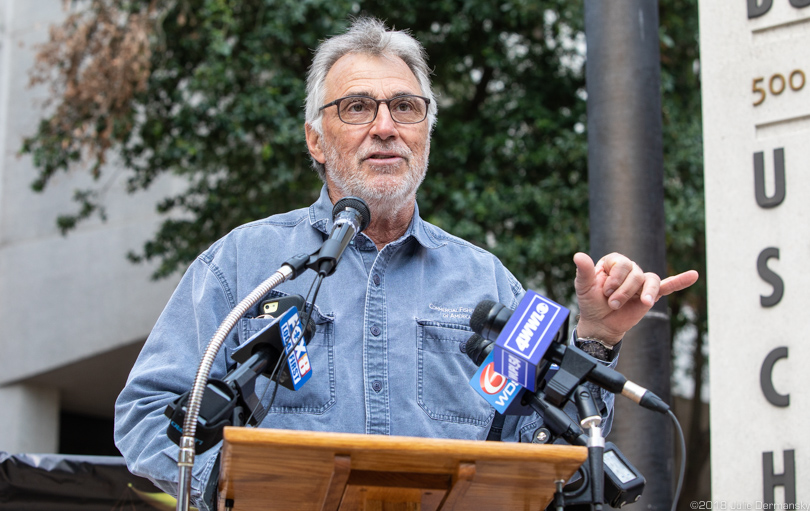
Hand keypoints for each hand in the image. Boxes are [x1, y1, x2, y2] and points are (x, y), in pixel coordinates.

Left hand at [573, 252, 698, 344]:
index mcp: (613, 263)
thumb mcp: (584, 287)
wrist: (600, 324)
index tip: (605, 292)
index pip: (622, 262)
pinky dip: (680, 281)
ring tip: (644, 303)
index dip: (615, 277)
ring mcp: (640, 282)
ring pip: (649, 280)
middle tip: (613, 304)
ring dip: (644, 293)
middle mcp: (629, 269)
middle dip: (624, 290)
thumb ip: (584, 271)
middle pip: (636, 272)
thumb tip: (578, 255)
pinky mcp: (650, 295)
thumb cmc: (591, 303)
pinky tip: (693, 275)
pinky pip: (667, 286)